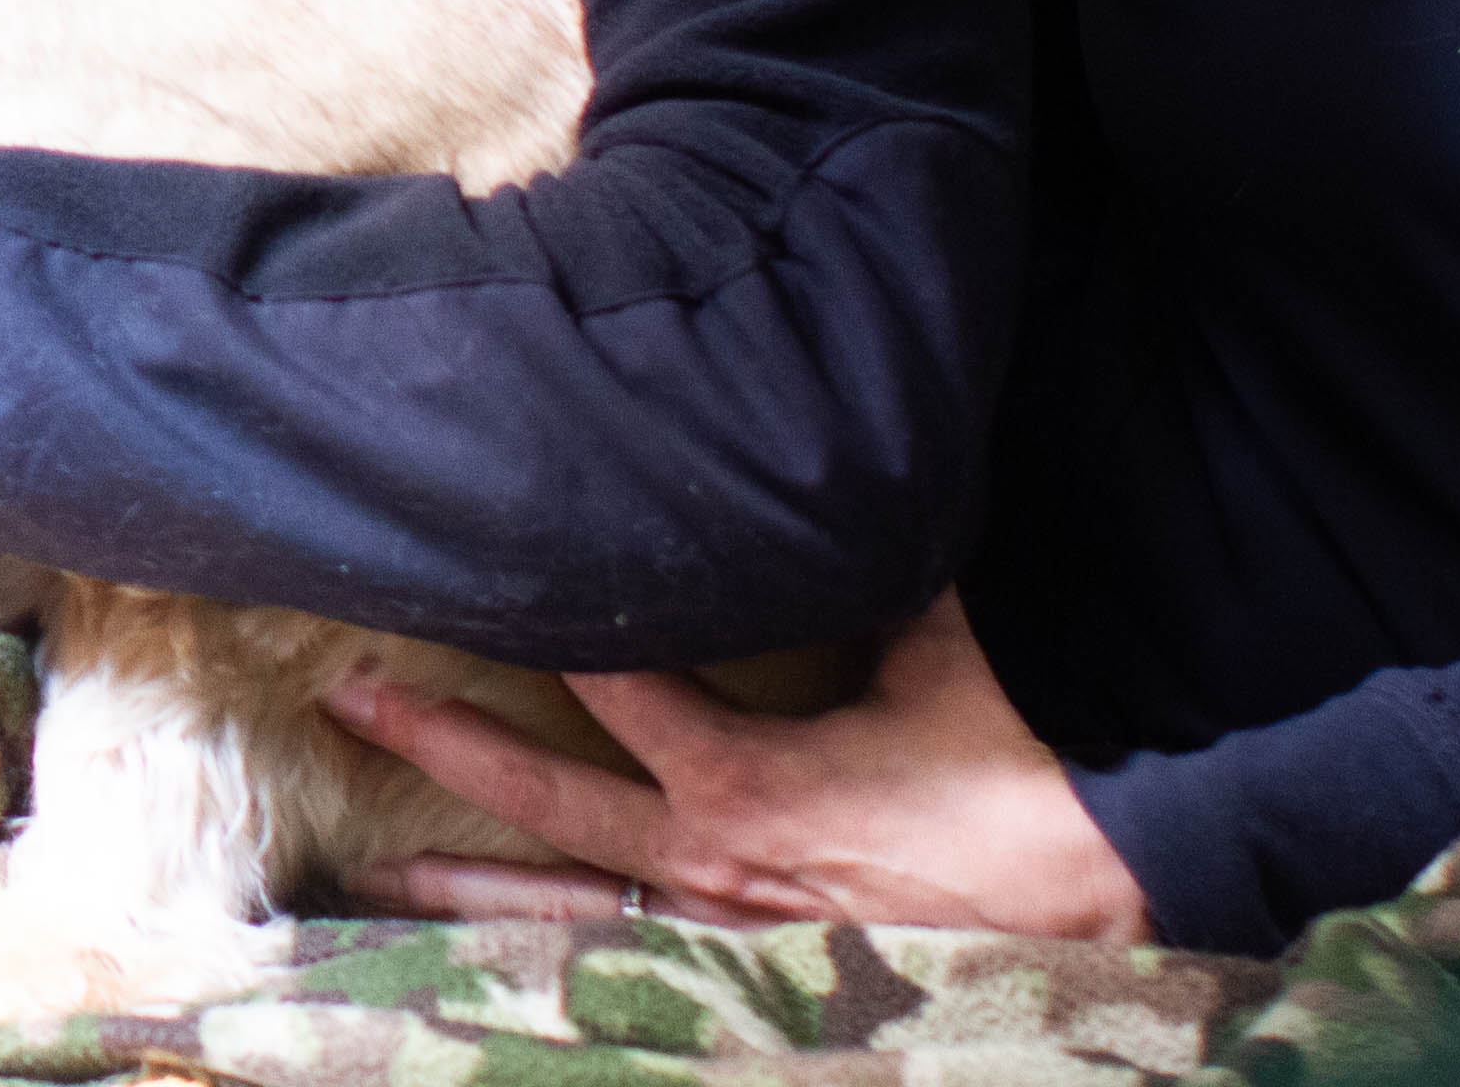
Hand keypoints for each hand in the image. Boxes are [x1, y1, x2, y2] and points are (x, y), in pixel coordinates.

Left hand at [322, 592, 1151, 937]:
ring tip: (367, 881)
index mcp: (749, 782)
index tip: (457, 573)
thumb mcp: (944, 660)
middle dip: (439, 746)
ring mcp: (722, 934)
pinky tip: (487, 975)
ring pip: (565, 907)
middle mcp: (713, 865)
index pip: (613, 684)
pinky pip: (626, 966)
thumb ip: (867, 579)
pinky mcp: (749, 980)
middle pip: (543, 797)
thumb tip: (831, 479)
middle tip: (348, 702)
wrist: (1112, 907)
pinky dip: (554, 960)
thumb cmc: (1025, 784)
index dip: (538, 623)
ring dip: (463, 891)